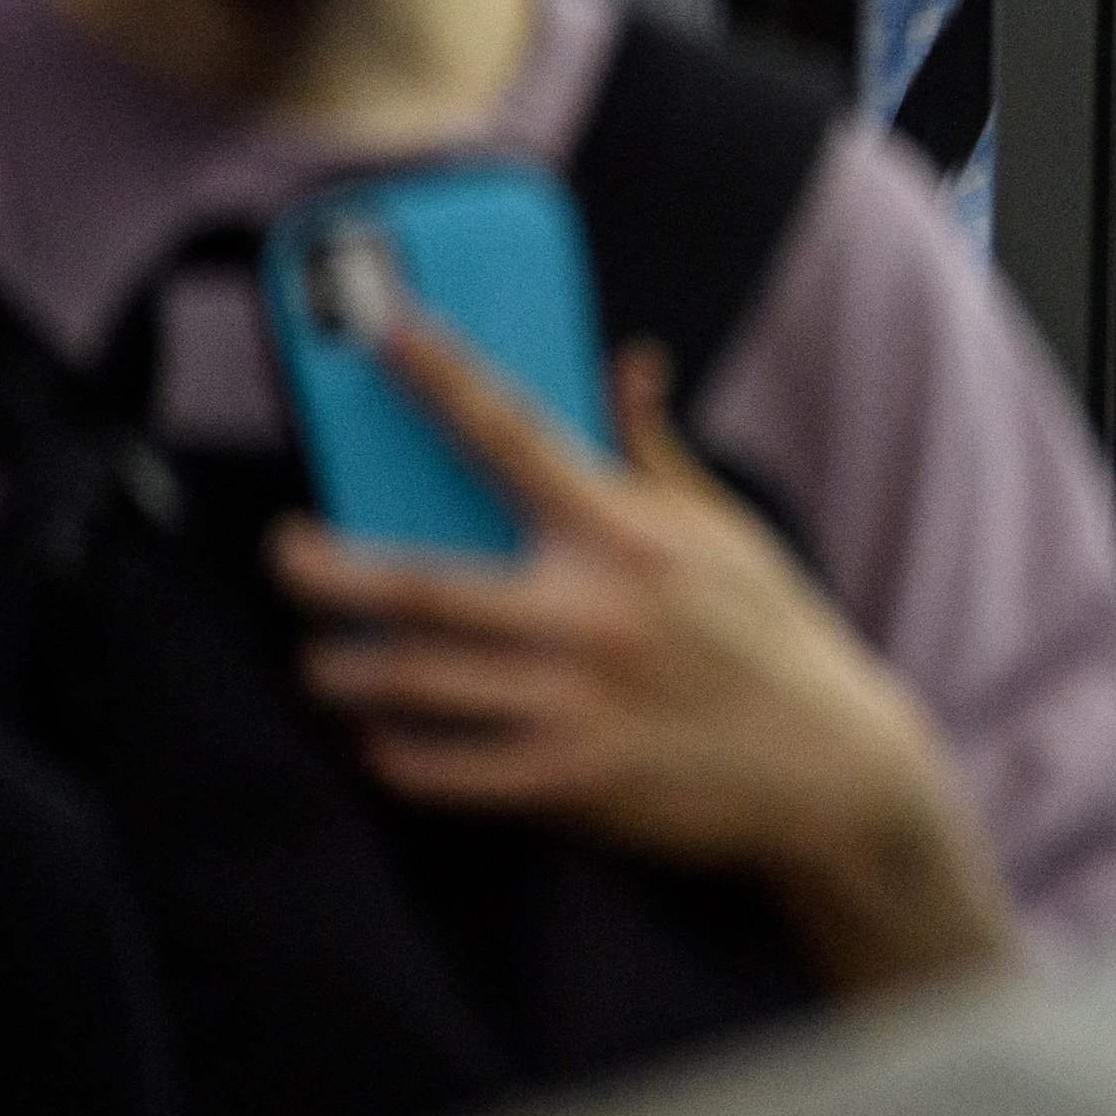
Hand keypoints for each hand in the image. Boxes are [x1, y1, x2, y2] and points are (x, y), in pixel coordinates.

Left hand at [272, 314, 1012, 993]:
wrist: (828, 769)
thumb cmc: (770, 636)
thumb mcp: (725, 533)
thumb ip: (655, 453)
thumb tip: (628, 363)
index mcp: (629, 534)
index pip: (515, 434)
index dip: (442, 377)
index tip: (382, 333)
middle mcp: (595, 612)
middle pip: (420, 584)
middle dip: (328, 569)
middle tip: (287, 552)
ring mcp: (577, 702)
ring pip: (412, 683)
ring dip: (344, 671)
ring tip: (322, 659)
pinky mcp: (568, 781)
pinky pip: (439, 770)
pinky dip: (394, 754)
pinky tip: (383, 739)